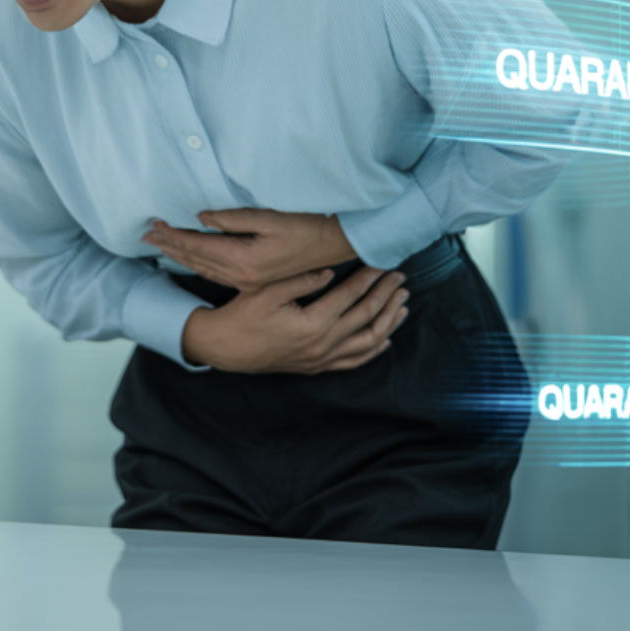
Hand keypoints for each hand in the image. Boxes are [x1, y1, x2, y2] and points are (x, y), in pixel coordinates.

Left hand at [142, 208, 355, 291]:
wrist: (336, 245)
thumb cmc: (307, 226)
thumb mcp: (269, 217)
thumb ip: (233, 218)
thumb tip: (201, 218)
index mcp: (244, 261)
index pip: (198, 247)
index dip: (174, 236)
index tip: (153, 225)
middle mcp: (242, 276)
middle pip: (196, 260)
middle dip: (170, 246)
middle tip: (146, 235)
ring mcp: (248, 281)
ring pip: (204, 268)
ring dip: (180, 256)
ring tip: (160, 245)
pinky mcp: (254, 280)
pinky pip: (216, 273)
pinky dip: (198, 263)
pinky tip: (191, 258)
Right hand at [180, 263, 408, 373]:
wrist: (226, 348)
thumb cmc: (243, 315)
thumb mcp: (267, 290)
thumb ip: (300, 280)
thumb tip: (330, 270)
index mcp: (313, 324)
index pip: (351, 296)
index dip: (370, 278)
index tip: (384, 263)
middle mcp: (322, 346)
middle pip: (366, 319)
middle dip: (386, 296)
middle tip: (401, 279)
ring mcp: (321, 360)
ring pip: (367, 343)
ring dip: (388, 322)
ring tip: (403, 304)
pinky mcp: (316, 367)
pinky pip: (354, 362)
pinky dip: (373, 351)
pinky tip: (384, 339)